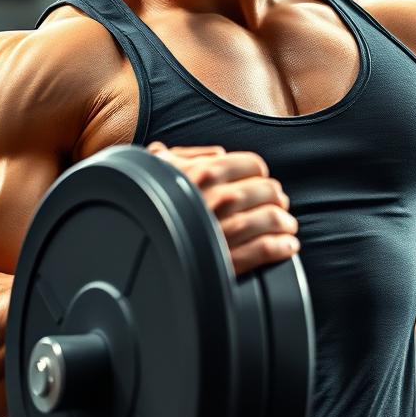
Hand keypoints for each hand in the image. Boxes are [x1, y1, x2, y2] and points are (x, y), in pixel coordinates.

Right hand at [146, 142, 299, 276]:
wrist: (128, 249)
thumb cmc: (143, 204)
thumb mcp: (154, 168)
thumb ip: (187, 155)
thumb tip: (219, 154)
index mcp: (204, 173)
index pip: (253, 166)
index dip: (260, 174)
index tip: (262, 182)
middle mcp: (219, 199)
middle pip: (269, 192)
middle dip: (277, 198)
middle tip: (279, 205)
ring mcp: (225, 231)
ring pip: (273, 220)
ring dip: (285, 223)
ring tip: (287, 226)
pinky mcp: (228, 261)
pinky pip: (267, 249)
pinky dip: (282, 247)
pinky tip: (287, 246)